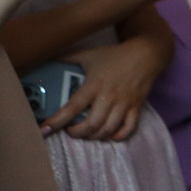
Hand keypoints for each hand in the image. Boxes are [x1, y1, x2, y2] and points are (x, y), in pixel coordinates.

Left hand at [45, 36, 163, 140]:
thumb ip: (67, 59)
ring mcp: (124, 104)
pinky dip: (117, 136)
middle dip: (76, 133)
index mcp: (94, 85)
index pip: (72, 107)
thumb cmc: (115, 55)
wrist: (145, 54)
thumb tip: (46, 61)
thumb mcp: (88, 55)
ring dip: (94, 136)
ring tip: (86, 133)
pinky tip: (109, 135)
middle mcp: (109, 97)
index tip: (45, 130)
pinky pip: (128, 128)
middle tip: (69, 130)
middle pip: (91, 125)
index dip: (57, 121)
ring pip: (108, 129)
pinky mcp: (136, 107)